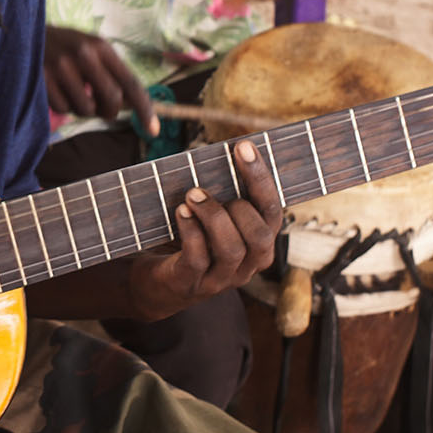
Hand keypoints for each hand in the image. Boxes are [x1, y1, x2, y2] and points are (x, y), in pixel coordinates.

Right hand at [45, 26, 154, 131]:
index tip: (153, 130)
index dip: (145, 108)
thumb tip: (131, 105)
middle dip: (109, 111)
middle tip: (100, 109)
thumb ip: (109, 73)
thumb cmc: (63, 46)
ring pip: (86, 109)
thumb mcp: (88, 49)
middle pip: (112, 99)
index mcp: (100, 46)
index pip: (130, 82)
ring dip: (82, 109)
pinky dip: (62, 107)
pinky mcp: (42, 79)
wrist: (21, 32)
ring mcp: (61, 66)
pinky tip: (54, 90)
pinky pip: (63, 109)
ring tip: (71, 92)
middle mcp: (84, 54)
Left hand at [126, 140, 282, 320]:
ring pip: (232, 249)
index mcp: (259, 246)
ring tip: (192, 194)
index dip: (260, 178)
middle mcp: (247, 266)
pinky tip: (181, 211)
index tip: (243, 147)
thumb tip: (228, 150)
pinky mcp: (191, 284)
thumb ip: (226, 195)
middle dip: (240, 204)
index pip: (272, 212)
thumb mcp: (214, 220)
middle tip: (207, 185)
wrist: (159, 284)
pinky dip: (191, 231)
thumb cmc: (193, 241)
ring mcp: (220, 279)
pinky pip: (198, 258)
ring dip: (213, 216)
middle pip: (260, 236)